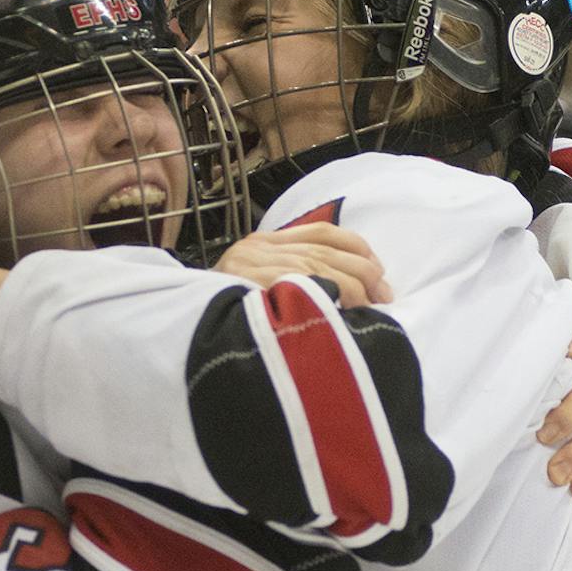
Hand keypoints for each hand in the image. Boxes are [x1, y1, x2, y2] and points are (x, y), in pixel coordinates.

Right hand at [214, 224, 393, 307]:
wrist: (186, 338)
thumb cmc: (232, 323)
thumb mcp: (263, 292)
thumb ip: (297, 280)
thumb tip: (353, 291)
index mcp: (262, 243)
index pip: (321, 232)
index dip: (357, 248)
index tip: (380, 270)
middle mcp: (255, 248)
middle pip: (324, 250)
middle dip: (363, 272)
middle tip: (384, 298)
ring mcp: (247, 265)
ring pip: (316, 267)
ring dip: (351, 288)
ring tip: (370, 310)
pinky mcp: (244, 284)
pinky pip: (297, 284)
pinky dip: (325, 297)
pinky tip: (342, 312)